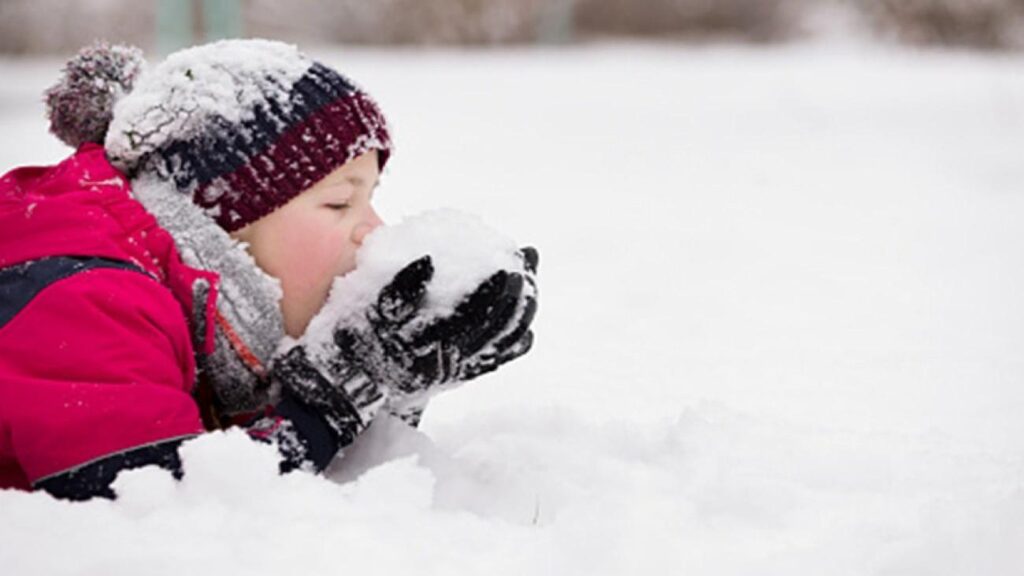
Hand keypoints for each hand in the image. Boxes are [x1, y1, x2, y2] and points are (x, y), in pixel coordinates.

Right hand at [338, 246, 538, 406]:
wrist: (345, 387)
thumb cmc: (352, 340)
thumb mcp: (365, 310)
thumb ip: (397, 288)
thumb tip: (427, 262)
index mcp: (426, 340)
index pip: (471, 313)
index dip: (494, 288)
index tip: (509, 260)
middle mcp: (446, 359)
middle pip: (496, 327)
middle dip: (519, 292)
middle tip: (529, 259)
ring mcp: (454, 370)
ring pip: (500, 345)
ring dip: (522, 313)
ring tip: (532, 284)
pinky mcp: (454, 377)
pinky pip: (491, 364)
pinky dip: (512, 347)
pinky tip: (525, 331)